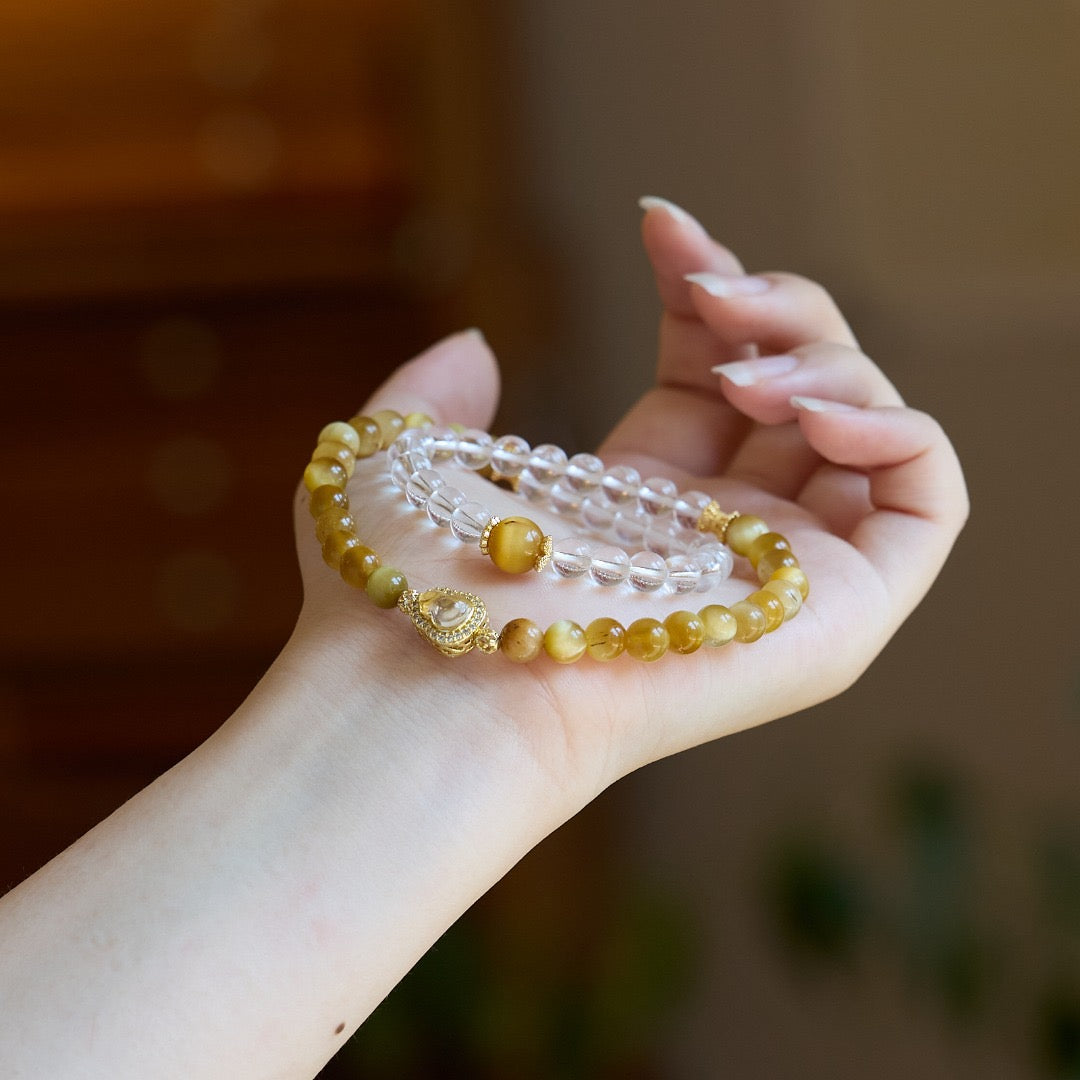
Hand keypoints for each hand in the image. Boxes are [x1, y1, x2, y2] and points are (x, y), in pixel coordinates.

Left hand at [292, 198, 967, 811]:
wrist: (438, 686)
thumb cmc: (406, 587)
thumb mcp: (401, 460)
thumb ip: (437, 399)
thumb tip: (475, 346)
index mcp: (637, 501)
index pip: (712, 372)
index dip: (705, 288)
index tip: (661, 226)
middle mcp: (717, 536)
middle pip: (802, 385)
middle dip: (775, 308)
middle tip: (712, 297)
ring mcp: (783, 575)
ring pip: (868, 428)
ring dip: (826, 360)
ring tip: (742, 375)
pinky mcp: (843, 615)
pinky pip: (929, 501)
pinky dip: (898, 427)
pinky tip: (810, 409)